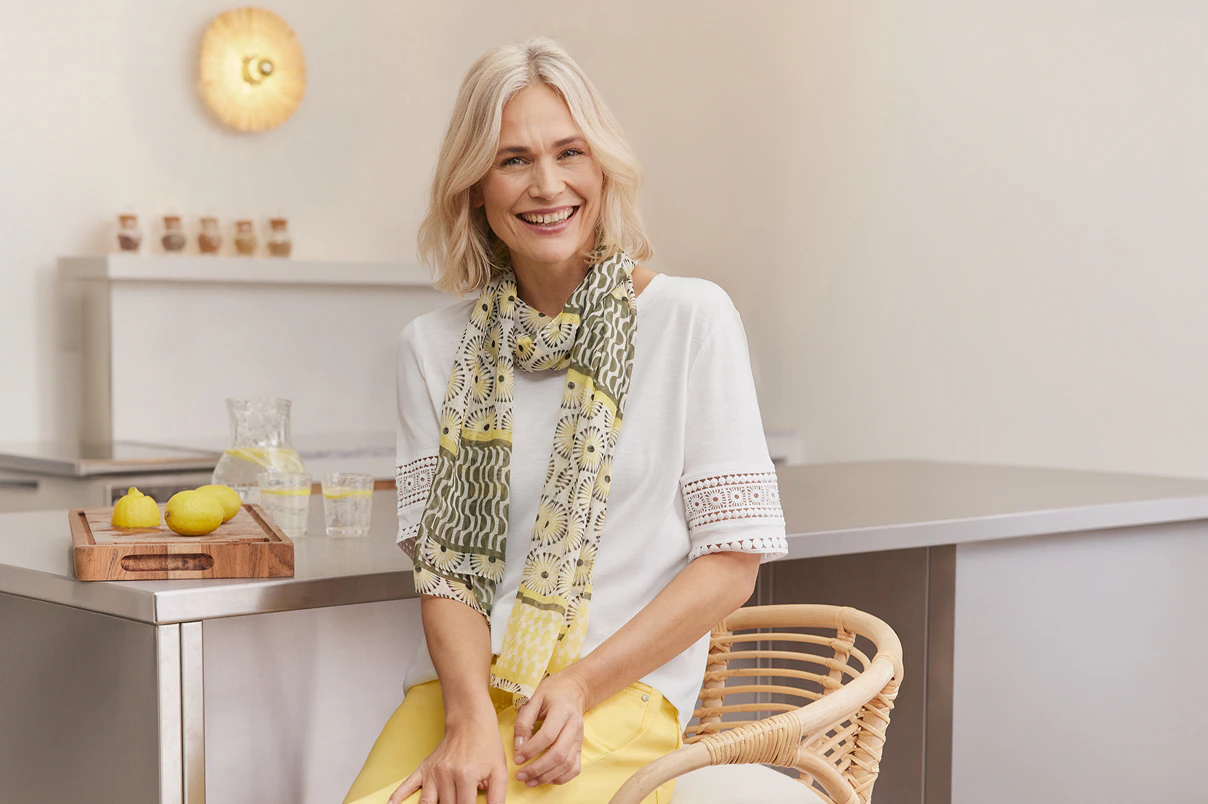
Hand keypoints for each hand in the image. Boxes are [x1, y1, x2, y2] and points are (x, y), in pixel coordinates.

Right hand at [389, 710, 507, 803]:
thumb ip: (497, 797)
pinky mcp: (424, 768)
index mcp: (466, 776)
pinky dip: (399, 797)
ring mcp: (432, 772)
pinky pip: (407, 785)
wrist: (471, 721)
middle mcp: (446, 775)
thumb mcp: (499, 771)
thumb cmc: (486, 745)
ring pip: (426, 803)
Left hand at [512, 670, 590, 786]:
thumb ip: (524, 721)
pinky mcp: (580, 747)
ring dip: (547, 776)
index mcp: (562, 710)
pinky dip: (561, 778)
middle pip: (559, 754)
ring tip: (529, 781)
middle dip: (537, 769)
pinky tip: (545, 779)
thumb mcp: (533, 699)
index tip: (516, 758)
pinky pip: (575, 768)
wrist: (573, 689)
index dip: (531, 750)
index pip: (548, 735)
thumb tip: (518, 747)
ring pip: (567, 764)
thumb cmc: (550, 693)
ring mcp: (579, 738)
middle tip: (520, 775)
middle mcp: (574, 726)